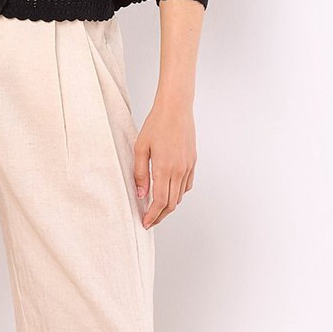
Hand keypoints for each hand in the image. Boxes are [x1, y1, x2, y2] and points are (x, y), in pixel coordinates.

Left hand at [133, 92, 196, 227]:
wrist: (176, 109)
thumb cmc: (156, 125)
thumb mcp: (140, 148)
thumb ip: (140, 173)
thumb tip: (141, 194)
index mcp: (164, 168)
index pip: (160, 202)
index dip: (152, 216)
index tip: (145, 222)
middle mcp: (179, 171)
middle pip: (171, 204)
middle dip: (160, 216)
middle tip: (149, 220)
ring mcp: (188, 167)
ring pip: (180, 196)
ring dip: (169, 206)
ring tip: (157, 208)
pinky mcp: (192, 162)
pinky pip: (187, 185)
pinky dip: (178, 194)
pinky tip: (169, 192)